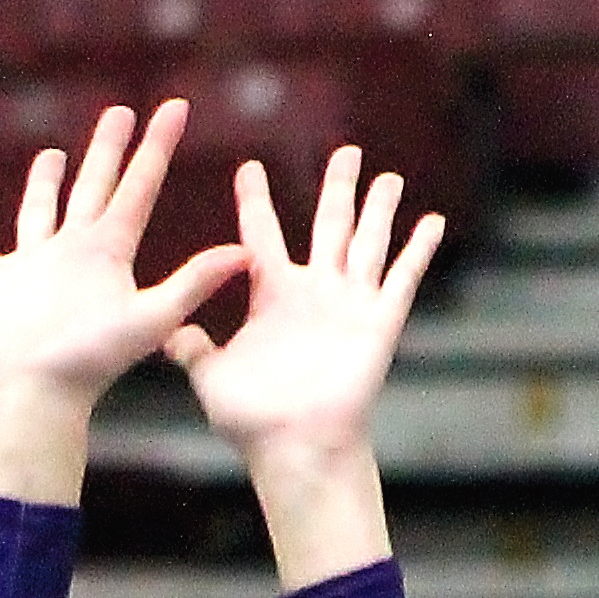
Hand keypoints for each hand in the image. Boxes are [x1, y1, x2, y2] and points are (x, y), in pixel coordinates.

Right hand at [0, 100, 246, 505]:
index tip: (177, 107)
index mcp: (108, 253)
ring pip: (39, 212)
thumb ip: (193, 283)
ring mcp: (29, 268)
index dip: (157, 147)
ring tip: (53, 156)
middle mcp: (72, 254)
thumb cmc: (89, 367)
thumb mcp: (148, 319)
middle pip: (94, 188)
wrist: (32, 401)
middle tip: (120, 113)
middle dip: (107, 151)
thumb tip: (248, 252)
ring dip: (44, 184)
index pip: (139, 188)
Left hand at [166, 145, 441, 584]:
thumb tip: (166, 333)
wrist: (294, 446)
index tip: (248, 167)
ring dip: (379, 209)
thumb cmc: (252, 419)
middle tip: (346, 152)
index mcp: (272, 295)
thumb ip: (192, 348)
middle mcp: (313, 291)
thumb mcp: (211, 376)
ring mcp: (348, 304)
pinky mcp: (379, 322)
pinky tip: (433, 221)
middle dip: (338, 188)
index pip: (262, 235)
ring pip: (367, 242)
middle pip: (328, 225)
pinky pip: (402, 279)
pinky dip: (417, 251)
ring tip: (387, 176)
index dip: (256, 201)